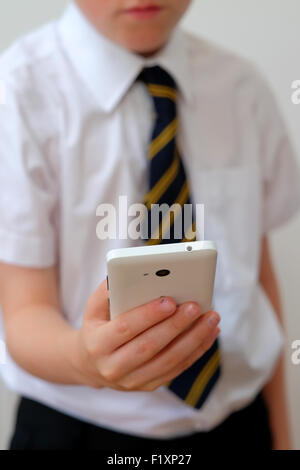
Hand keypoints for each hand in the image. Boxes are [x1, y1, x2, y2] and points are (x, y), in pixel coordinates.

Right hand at [74, 279, 220, 391]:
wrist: (91, 365)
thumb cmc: (98, 327)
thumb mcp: (93, 308)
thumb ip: (107, 292)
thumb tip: (129, 276)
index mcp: (97, 344)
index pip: (125, 329)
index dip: (148, 315)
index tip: (170, 301)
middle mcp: (112, 367)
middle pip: (150, 346)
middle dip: (176, 325)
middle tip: (196, 306)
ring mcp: (131, 380)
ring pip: (168, 360)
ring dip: (194, 339)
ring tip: (211, 318)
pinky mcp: (148, 385)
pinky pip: (177, 369)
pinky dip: (196, 350)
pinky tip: (210, 333)